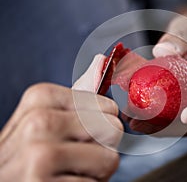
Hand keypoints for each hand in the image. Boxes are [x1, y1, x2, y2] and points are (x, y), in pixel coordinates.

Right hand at [0, 83, 122, 181]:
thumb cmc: (30, 154)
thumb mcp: (48, 118)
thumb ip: (78, 95)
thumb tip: (103, 59)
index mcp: (40, 98)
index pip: (108, 107)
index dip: (103, 125)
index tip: (81, 135)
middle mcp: (38, 122)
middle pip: (112, 129)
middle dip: (103, 148)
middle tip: (76, 157)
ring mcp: (39, 156)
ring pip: (110, 159)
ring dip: (96, 171)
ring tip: (70, 172)